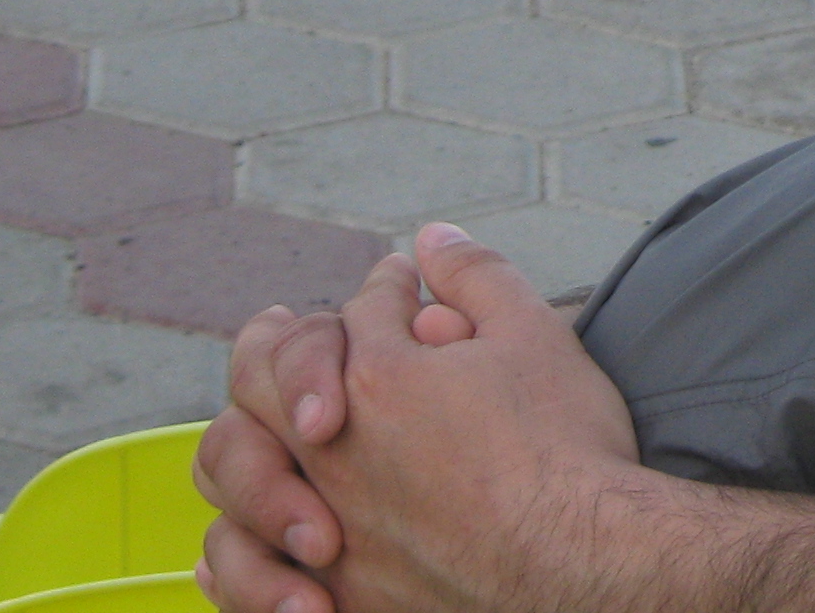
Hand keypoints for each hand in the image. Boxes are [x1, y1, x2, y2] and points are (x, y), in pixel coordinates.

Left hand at [198, 226, 648, 612]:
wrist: (583, 567)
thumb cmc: (565, 450)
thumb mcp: (535, 335)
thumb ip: (476, 275)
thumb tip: (430, 238)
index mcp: (378, 377)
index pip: (360, 309)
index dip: (387, 288)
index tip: (406, 285)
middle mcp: (330, 452)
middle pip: (261, 374)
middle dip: (282, 342)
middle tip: (288, 329)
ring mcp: (325, 527)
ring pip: (231, 466)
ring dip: (247, 434)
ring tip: (261, 429)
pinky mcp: (333, 593)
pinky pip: (240, 564)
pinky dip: (236, 541)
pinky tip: (256, 532)